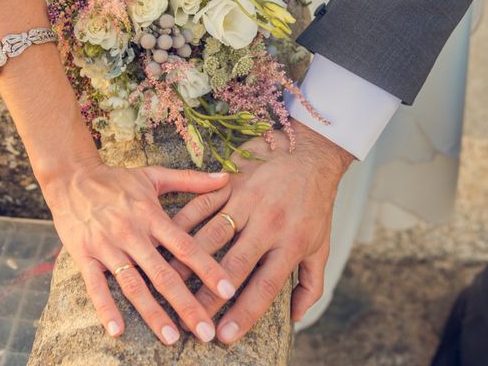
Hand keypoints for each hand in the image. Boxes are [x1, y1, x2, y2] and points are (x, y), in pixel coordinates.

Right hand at [40, 157, 236, 344]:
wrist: (71, 178)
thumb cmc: (117, 180)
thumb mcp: (154, 175)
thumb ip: (191, 180)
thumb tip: (227, 176)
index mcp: (151, 215)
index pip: (185, 246)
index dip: (208, 269)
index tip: (228, 291)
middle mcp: (131, 233)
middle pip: (163, 274)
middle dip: (186, 304)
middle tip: (206, 331)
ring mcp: (107, 246)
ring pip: (133, 285)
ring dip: (153, 313)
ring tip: (172, 337)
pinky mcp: (84, 256)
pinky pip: (95, 286)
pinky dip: (105, 308)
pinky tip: (117, 330)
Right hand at [169, 120, 352, 342]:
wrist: (311, 152)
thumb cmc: (316, 203)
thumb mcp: (323, 244)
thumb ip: (311, 283)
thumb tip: (297, 317)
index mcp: (290, 243)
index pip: (265, 286)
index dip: (244, 313)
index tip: (224, 336)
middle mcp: (266, 224)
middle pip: (233, 265)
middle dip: (209, 296)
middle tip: (190, 319)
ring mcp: (245, 201)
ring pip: (210, 235)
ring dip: (188, 261)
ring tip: (168, 285)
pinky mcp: (229, 183)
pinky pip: (200, 204)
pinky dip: (182, 223)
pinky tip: (165, 240)